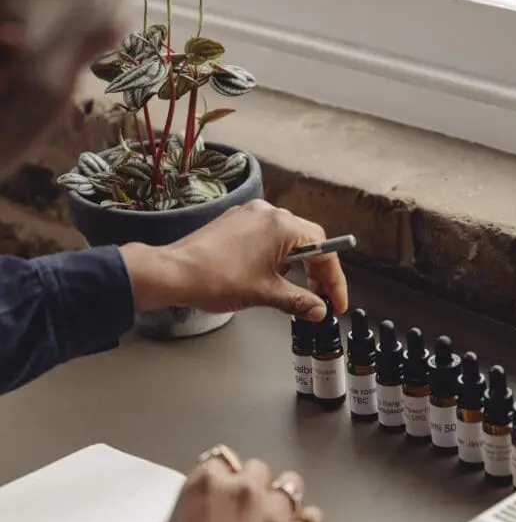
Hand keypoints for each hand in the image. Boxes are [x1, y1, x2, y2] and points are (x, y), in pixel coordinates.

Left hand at [122, 199, 347, 322]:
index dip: (333, 280)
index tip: (334, 302)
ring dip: (296, 264)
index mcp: (282, 226)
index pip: (324, 250)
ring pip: (287, 239)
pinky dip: (275, 257)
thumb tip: (317, 309)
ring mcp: (249, 215)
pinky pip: (266, 237)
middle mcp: (268, 213)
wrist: (174, 273)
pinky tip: (270, 277)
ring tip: (293, 291)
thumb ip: (299, 301)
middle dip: (317, 271)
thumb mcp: (267, 294)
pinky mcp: (235, 222)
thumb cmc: (215, 278)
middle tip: (319, 298)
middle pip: (308, 240)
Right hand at [149, 453, 322, 521]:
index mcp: (207, 483)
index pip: (222, 461)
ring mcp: (273, 512)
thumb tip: (213, 505)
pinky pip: (313, 518)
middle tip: (247, 512)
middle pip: (258, 469)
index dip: (225, 479)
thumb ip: (200, 505)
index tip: (226, 491)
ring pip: (291, 484)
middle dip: (254, 486)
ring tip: (275, 521)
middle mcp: (243, 489)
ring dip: (283, 500)